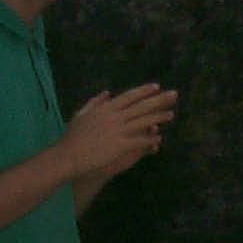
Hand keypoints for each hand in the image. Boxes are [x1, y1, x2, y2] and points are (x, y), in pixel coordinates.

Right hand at [61, 84, 178, 178]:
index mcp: (105, 108)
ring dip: (159, 117)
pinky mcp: (119, 145)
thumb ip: (95, 102)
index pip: (129, 96)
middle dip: (159, 100)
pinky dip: (150, 139)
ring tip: (171, 114)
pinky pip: (140, 141)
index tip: (156, 86)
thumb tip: (107, 92)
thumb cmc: (72, 137)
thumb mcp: (81, 114)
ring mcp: (117, 131)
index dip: (144, 91)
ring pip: (143, 121)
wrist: (67, 156)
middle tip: (174, 95)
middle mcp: (113, 116)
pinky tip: (159, 138)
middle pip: (141, 106)